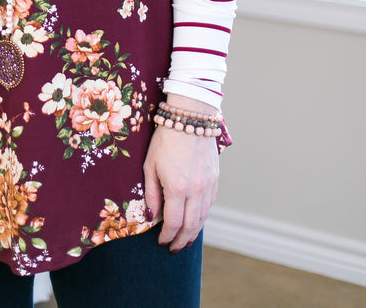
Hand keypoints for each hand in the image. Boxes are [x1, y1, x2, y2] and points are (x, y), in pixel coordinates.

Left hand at [143, 98, 219, 253]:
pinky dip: (202, 217)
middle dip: (181, 241)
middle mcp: (196, 191)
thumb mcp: (150, 164)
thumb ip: (151, 193)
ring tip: (184, 240)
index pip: (173, 223)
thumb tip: (151, 216)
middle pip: (191, 226)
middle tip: (173, 248)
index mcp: (177, 188)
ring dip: (193, 232)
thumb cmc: (165, 139)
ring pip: (203, 218)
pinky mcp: (215, 179)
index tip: (161, 242)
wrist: (190, 118)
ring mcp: (208, 186)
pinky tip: (195, 220)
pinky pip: (209, 205)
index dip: (166, 236)